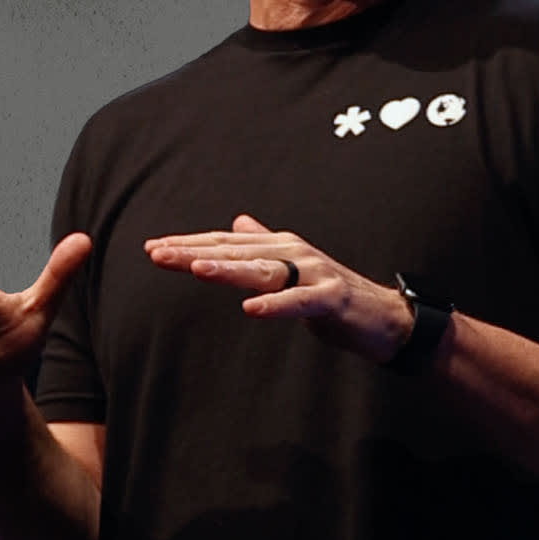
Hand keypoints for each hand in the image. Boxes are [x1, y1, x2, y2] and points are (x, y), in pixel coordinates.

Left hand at [144, 214, 413, 362]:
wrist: (385, 318)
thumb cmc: (333, 296)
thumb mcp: (292, 269)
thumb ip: (263, 245)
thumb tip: (237, 222)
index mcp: (279, 247)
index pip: (225, 243)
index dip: (189, 244)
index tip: (153, 248)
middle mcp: (293, 252)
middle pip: (235, 251)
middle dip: (194, 252)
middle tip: (156, 253)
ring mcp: (313, 273)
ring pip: (262, 269)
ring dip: (227, 268)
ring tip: (195, 270)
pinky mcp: (331, 297)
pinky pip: (299, 302)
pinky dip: (275, 304)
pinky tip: (250, 309)